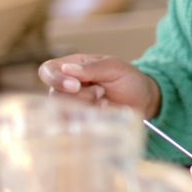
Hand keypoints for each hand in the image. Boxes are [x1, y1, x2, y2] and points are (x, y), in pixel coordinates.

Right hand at [38, 53, 160, 117]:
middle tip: (101, 92)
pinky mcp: (80, 122)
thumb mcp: (115, 67)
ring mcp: (72, 106)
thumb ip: (92, 68)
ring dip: (87, 108)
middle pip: (55, 95)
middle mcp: (66, 87)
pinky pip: (74, 125)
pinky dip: (89, 120)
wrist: (144, 100)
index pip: (48, 71)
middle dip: (81, 96)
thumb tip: (67, 69)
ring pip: (64, 111)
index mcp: (72, 67)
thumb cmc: (128, 79)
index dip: (56, 79)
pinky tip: (104, 113)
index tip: (75, 85)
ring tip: (105, 102)